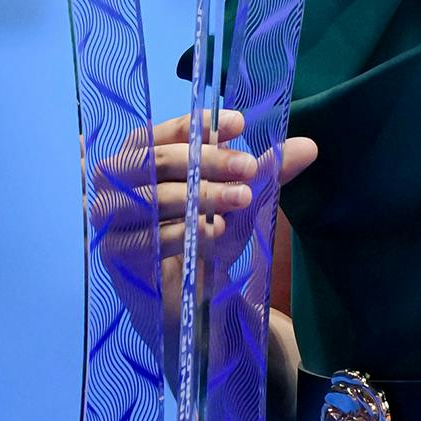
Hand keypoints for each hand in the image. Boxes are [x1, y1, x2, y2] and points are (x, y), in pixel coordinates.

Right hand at [91, 108, 316, 368]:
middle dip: (208, 161)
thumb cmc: (206, 235)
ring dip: (201, 195)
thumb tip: (310, 147)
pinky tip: (213, 232)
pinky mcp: (114, 252)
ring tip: (241, 198)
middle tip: (250, 168)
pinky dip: (182, 233)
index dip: (199, 125)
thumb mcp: (240, 202)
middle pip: (157, 158)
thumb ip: (267, 173)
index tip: (241, 125)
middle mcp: (117, 178)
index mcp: (142, 153)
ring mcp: (110, 216)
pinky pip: (145, 238)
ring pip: (152, 195)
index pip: (164, 129)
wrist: (187, 296)